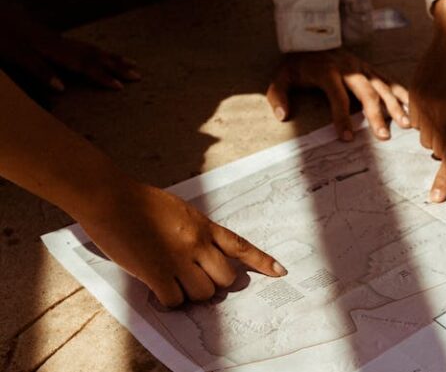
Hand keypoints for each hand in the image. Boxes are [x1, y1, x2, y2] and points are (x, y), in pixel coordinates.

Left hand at [0, 1, 139, 91]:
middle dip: (118, 66)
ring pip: (93, 50)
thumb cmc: (3, 33)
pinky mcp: (55, 39)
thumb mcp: (16, 54)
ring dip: (113, 58)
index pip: (85, 65)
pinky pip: (85, 47)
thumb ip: (39, 70)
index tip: (120, 87)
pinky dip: (99, 53)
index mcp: (55, 50)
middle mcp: (62, 44)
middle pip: (95, 56)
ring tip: (131, 63)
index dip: (102, 76)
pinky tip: (102, 56)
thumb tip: (62, 88)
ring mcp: (60, 40)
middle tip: (138, 74)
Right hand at [79, 182, 286, 306]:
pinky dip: (171, 300)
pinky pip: (176, 300)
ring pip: (203, 292)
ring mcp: (178, 259)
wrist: (111, 199)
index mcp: (204, 226)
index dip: (262, 261)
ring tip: (175, 282)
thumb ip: (195, 231)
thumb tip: (204, 255)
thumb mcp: (179, 211)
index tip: (280, 271)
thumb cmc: (141, 202)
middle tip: (198, 279)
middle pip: (226, 278)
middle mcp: (197, 243)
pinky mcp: (156, 273)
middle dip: (216, 283)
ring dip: (192, 294)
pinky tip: (160, 289)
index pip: (240, 246)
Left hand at [266, 48, 409, 140]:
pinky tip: (411, 108)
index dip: (342, 118)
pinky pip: (389, 80)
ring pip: (382, 86)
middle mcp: (349, 68)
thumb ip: (278, 96)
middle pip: (366, 93)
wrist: (312, 38)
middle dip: (376, 115)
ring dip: (395, 106)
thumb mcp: (281, 77)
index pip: (337, 96)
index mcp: (327, 72)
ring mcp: (362, 67)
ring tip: (406, 125)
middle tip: (383, 137)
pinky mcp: (370, 68)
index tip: (347, 138)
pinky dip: (402, 94)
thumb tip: (282, 116)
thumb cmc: (298, 64)